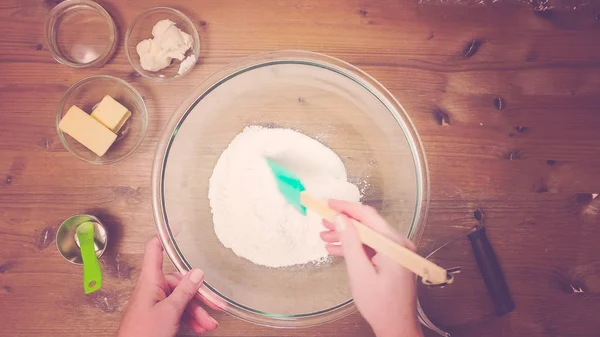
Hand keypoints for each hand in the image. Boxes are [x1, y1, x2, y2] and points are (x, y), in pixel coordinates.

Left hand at [117, 237, 218, 336]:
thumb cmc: (142, 335)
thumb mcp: (170, 311)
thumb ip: (185, 291)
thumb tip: (197, 272)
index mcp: (150, 281)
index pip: (155, 250)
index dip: (165, 236)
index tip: (176, 226)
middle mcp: (151, 289)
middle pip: (179, 281)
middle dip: (198, 295)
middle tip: (214, 304)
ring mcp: (154, 303)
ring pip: (181, 299)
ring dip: (197, 311)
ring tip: (208, 323)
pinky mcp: (157, 316)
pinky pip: (177, 310)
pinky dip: (190, 318)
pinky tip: (199, 326)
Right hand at [320, 200, 422, 336]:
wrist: (396, 327)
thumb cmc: (381, 305)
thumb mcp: (360, 273)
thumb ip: (350, 243)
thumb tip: (340, 218)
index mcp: (394, 244)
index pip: (368, 215)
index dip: (345, 208)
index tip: (327, 203)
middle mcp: (399, 244)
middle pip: (367, 224)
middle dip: (343, 222)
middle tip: (322, 219)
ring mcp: (396, 252)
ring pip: (367, 236)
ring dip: (346, 235)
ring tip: (325, 235)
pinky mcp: (392, 261)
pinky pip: (371, 247)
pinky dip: (354, 247)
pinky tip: (336, 249)